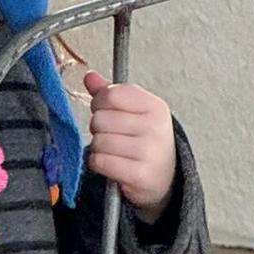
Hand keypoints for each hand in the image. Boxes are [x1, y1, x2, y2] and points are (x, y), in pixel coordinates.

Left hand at [81, 70, 176, 219]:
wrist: (164, 176)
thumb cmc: (144, 141)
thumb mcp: (134, 112)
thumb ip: (110, 94)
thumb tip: (89, 76)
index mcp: (155, 106)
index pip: (111, 95)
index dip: (99, 103)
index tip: (105, 112)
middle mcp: (155, 127)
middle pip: (100, 119)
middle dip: (98, 129)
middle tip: (110, 136)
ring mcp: (149, 151)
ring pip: (98, 142)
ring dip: (97, 148)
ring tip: (112, 151)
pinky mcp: (140, 174)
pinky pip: (100, 161)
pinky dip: (98, 163)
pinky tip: (110, 164)